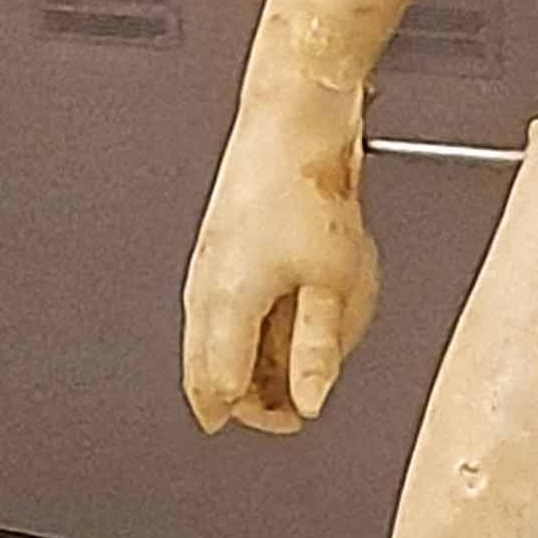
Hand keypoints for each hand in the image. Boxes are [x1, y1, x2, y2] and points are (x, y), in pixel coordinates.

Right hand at [182, 98, 379, 435]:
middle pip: (204, 367)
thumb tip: (311, 400)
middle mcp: (204, 286)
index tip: (295, 419)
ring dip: (245, 357)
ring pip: (210, 335)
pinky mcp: (218, 243)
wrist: (292, 118)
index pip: (221, 387)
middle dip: (245, 394)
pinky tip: (281, 311)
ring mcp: (206, 263)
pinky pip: (220, 304)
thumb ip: (318, 348)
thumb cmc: (309, 188)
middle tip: (288, 401)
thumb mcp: (333, 283)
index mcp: (225, 303)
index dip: (260, 416)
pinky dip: (245, 323)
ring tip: (290, 357)